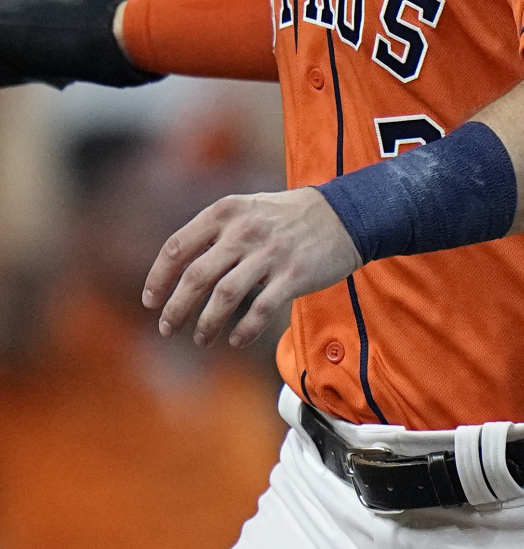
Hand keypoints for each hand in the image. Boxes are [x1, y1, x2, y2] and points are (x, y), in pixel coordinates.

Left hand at [142, 187, 360, 347]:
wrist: (347, 215)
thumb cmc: (290, 217)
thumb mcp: (248, 209)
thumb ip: (216, 233)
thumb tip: (179, 271)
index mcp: (227, 212)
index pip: (177, 247)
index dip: (158, 278)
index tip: (150, 301)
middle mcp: (245, 231)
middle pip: (196, 277)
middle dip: (175, 308)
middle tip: (167, 328)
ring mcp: (270, 254)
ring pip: (223, 297)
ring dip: (205, 324)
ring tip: (200, 338)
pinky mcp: (293, 275)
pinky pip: (260, 310)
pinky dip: (244, 330)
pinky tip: (236, 339)